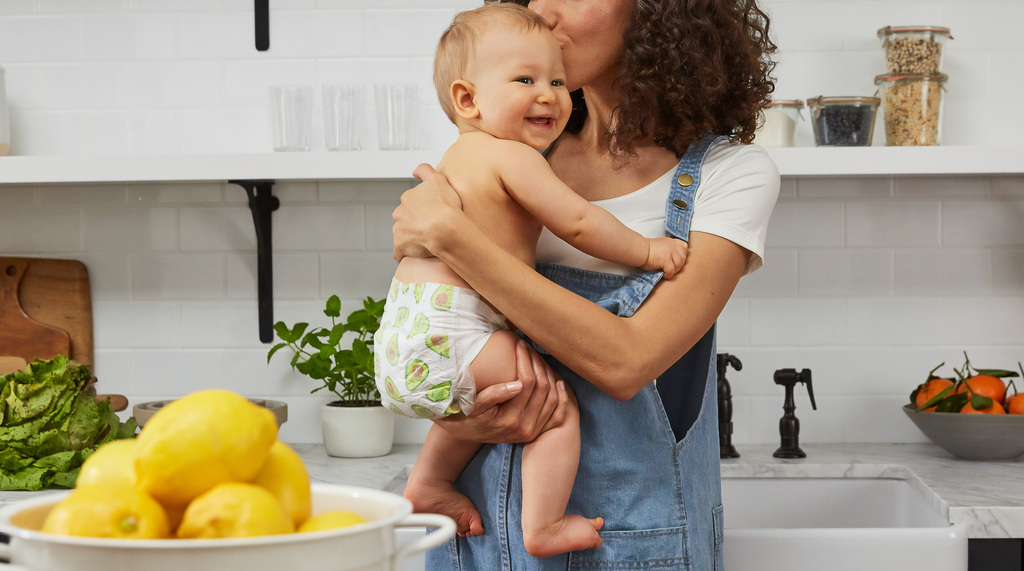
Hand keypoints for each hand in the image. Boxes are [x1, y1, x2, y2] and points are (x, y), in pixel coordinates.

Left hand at [392, 164, 463, 261]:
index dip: (422, 208)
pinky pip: (400, 251)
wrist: (445, 229)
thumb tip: (415, 170)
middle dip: (413, 222)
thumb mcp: (438, 180)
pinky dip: (405, 253)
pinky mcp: (400, 246)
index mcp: (408, 198)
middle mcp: (400, 212)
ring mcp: (399, 230)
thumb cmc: (446, 206)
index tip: (431, 214)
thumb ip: (425, 171)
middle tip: (429, 228)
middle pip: (405, 218)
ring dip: (411, 237)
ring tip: (426, 242)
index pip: (411, 202)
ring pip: (403, 233)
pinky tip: (415, 254)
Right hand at [432, 340, 569, 442]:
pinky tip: (559, 382)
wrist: (466, 434)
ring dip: (549, 376)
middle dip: (537, 364)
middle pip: (542, 388)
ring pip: (552, 398)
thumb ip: (494, 394)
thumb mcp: (474, 404)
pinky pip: (557, 414)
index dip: (525, 360)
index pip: (526, 383)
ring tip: (539, 359)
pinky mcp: (537, 432)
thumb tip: (517, 384)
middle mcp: (525, 427)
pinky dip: (561, 398)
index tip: (521, 345)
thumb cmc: (468, 414)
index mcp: (509, 419)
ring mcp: (533, 431)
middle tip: (530, 348)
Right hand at [642, 237, 688, 278]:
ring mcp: (670, 252)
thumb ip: (668, 249)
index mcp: (671, 242)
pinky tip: (664, 275)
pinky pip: (671, 271)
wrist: (639, 250)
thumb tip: (673, 260)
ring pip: (679, 265)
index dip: (682, 255)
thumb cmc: (646, 250)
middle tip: (671, 269)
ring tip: (667, 272)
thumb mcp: (660, 245)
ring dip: (674, 271)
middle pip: (683, 258)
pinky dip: (668, 275)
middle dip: (678, 266)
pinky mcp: (666, 259)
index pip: (684, 247)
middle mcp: (672, 246)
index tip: (677, 261)